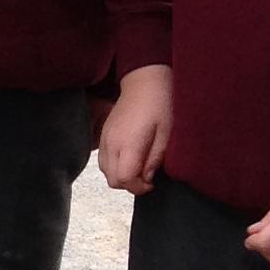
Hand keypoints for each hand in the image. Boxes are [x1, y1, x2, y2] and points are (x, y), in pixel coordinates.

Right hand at [98, 65, 171, 194]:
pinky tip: (130, 158)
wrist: (144, 82)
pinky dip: (115, 166)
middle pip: (113, 180)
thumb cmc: (160, 104)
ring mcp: (104, 140)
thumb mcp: (166, 133)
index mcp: (128, 144)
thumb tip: (147, 178)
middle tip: (147, 177)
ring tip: (138, 167)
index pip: (124, 179)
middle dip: (130, 184)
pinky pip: (104, 161)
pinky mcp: (103, 136)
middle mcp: (112, 144)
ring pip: (106, 172)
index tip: (152, 183)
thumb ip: (155, 158)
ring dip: (122, 175)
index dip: (138, 187)